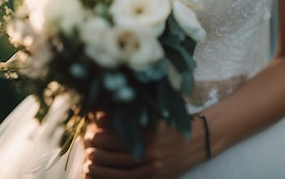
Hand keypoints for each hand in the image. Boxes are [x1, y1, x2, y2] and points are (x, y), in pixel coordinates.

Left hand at [83, 112, 201, 178]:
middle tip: (86, 142)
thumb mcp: (157, 114)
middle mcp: (150, 149)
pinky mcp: (154, 178)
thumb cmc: (174, 123)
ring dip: (99, 166)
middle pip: (113, 151)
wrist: (198, 141)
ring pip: (116, 170)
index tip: (90, 126)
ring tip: (87, 161)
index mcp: (149, 130)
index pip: (116, 130)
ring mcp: (152, 166)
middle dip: (95, 147)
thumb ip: (136, 112)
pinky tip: (99, 176)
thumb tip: (105, 111)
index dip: (99, 129)